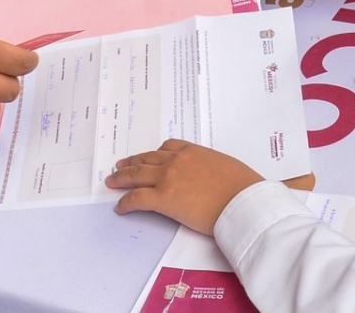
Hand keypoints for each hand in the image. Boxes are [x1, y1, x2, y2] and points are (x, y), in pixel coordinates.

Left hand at [106, 139, 263, 234]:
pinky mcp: (164, 199)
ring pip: (137, 175)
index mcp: (194, 151)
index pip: (168, 147)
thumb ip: (212, 168)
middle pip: (147, 159)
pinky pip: (137, 198)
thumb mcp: (227, 167)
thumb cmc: (242, 186)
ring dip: (122, 178)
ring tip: (112, 181)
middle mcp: (177, 161)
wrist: (242, 200)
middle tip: (119, 166)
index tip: (148, 157)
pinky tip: (120, 207)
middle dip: (132, 163)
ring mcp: (168, 178)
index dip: (154, 153)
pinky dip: (126, 202)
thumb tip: (212, 178)